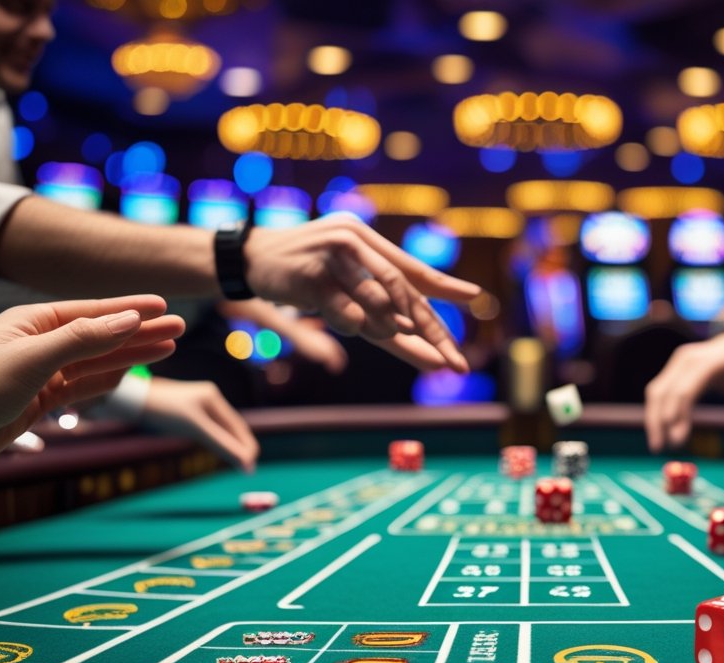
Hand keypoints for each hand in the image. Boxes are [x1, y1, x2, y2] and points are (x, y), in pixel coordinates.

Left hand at [0, 296, 181, 475]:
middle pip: (102, 334)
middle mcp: (39, 343)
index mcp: (33, 322)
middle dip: (141, 332)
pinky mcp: (39, 399)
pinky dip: (110, 380)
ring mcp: (41, 372)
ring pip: (97, 361)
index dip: (131, 308)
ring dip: (132, 355)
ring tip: (168, 349)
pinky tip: (131, 373)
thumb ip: (83, 339)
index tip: (165, 306)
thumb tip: (129, 319)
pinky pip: (84, 386)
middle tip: (180, 328)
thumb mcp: (32, 360)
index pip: (93, 311)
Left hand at [140, 377, 259, 473]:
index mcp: (213, 397)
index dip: (247, 447)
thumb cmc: (163, 412)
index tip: (251, 467)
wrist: (131, 401)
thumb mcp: (196, 429)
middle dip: (240, 447)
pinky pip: (206, 428)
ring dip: (228, 445)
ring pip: (219, 429)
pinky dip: (214, 441)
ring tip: (235, 462)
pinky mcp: (184, 411)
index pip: (238, 426)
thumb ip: (223, 445)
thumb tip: (248, 464)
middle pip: (231, 427)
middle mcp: (208, 397)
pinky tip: (215, 450)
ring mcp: (196, 403)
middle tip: (247, 468)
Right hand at [244, 215, 479, 373]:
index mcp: (368, 240)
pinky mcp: (311, 275)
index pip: (413, 269)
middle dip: (430, 329)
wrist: (249, 259)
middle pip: (403, 287)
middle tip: (451, 361)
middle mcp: (354, 240)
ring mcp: (332, 255)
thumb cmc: (304, 274)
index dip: (445, 285)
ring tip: (395, 340)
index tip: (475, 298)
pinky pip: (345, 311)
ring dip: (389, 329)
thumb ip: (382, 306)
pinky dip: (355, 325)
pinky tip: (356, 328)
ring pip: (377, 301)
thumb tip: (420, 336)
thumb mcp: (347, 283)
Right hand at [644, 335, 723, 451]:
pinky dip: (655, 411)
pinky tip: (658, 431)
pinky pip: (658, 390)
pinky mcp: (672, 368)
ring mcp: (677, 361)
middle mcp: (687, 359)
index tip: (676, 440)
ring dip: (652, 418)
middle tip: (662, 448)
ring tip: (657, 445)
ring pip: (655, 391)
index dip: (677, 415)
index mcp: (709, 362)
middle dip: (660, 421)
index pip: (685, 390)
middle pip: (664, 391)